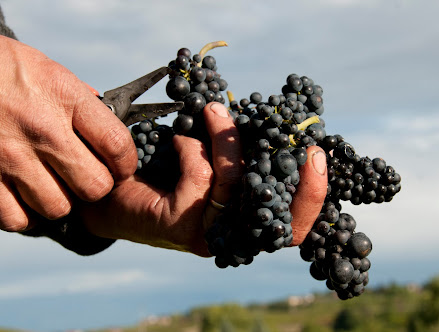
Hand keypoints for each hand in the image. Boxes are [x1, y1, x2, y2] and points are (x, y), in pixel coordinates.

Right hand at [0, 36, 136, 231]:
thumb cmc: (4, 68)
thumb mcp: (50, 71)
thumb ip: (82, 102)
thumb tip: (110, 123)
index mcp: (65, 97)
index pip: (117, 145)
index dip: (127, 164)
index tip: (122, 167)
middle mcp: (42, 129)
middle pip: (94, 186)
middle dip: (96, 186)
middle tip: (86, 177)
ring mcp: (10, 155)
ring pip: (58, 207)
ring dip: (60, 200)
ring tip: (52, 184)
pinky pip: (17, 219)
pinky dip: (24, 214)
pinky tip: (24, 196)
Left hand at [81, 102, 327, 255]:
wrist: (112, 195)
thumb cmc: (168, 175)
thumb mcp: (216, 163)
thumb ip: (243, 156)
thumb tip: (273, 124)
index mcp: (247, 224)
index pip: (293, 225)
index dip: (313, 195)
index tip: (319, 153)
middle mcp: (233, 237)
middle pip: (278, 218)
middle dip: (294, 176)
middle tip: (293, 134)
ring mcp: (207, 235)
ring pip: (233, 183)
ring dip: (226, 139)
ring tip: (213, 109)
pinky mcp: (179, 225)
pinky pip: (199, 176)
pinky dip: (191, 147)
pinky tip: (179, 138)